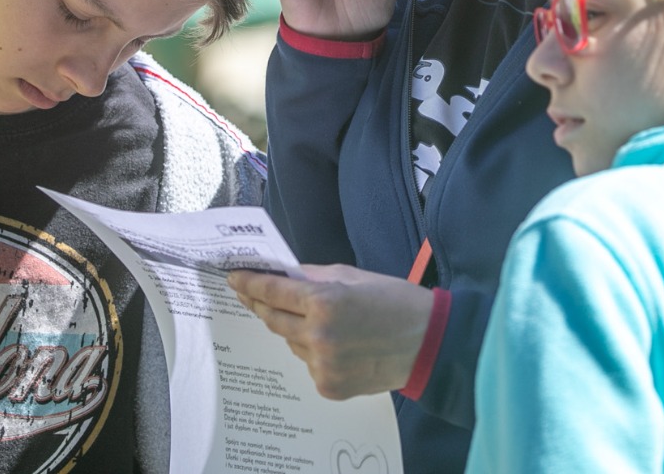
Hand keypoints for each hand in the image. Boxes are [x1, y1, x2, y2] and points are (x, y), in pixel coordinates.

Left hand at [227, 264, 434, 399]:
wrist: (429, 343)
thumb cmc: (395, 302)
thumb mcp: (354, 277)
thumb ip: (314, 277)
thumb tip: (285, 275)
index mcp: (324, 304)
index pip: (274, 292)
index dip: (251, 284)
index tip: (235, 278)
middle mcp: (318, 337)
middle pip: (274, 320)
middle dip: (260, 305)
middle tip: (250, 294)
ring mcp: (322, 366)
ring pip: (292, 343)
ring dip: (294, 329)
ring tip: (314, 319)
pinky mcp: (329, 387)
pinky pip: (308, 363)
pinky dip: (313, 350)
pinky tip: (335, 343)